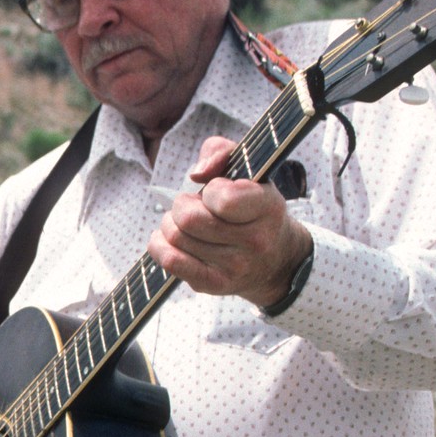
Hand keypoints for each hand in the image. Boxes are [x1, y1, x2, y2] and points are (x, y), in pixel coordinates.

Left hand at [146, 136, 311, 309]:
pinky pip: (170, 262)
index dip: (210, 190)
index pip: (222, 199)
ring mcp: (234, 267)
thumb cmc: (253, 205)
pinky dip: (160, 245)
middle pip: (188, 219)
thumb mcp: (249, 169)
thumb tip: (197, 173)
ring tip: (186, 222)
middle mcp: (255, 241)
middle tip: (193, 205)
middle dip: (182, 206)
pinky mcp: (213, 285)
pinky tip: (172, 239)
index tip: (216, 192)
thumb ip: (221, 151)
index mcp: (267, 207)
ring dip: (170, 223)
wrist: (275, 260)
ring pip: (175, 237)